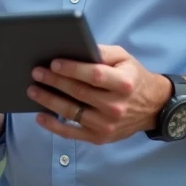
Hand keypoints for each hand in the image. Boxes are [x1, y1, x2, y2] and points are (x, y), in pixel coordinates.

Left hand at [26, 44, 171, 144]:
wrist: (152, 106)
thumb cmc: (132, 77)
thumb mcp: (124, 58)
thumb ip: (102, 52)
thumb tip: (75, 48)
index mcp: (123, 83)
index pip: (94, 76)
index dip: (72, 69)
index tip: (53, 63)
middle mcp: (116, 106)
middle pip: (79, 93)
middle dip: (54, 82)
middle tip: (36, 72)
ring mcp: (107, 125)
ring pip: (72, 112)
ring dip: (49, 101)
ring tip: (33, 90)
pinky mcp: (100, 137)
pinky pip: (71, 133)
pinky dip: (54, 125)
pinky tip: (40, 115)